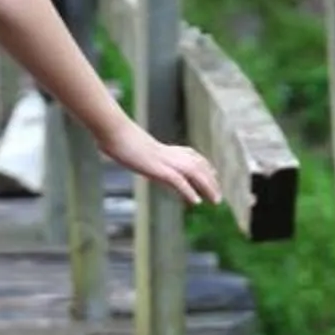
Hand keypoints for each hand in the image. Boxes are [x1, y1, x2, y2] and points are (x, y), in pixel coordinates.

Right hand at [99, 113, 220, 206]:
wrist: (115, 132)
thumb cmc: (119, 138)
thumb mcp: (135, 147)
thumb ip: (143, 153)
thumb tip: (139, 156)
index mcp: (167, 148)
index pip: (194, 156)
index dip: (205, 167)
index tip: (213, 176)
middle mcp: (171, 154)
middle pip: (199, 166)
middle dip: (211, 182)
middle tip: (218, 197)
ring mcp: (165, 160)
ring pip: (194, 173)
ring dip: (207, 187)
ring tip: (215, 201)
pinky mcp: (158, 168)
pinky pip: (178, 181)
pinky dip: (189, 191)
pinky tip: (196, 201)